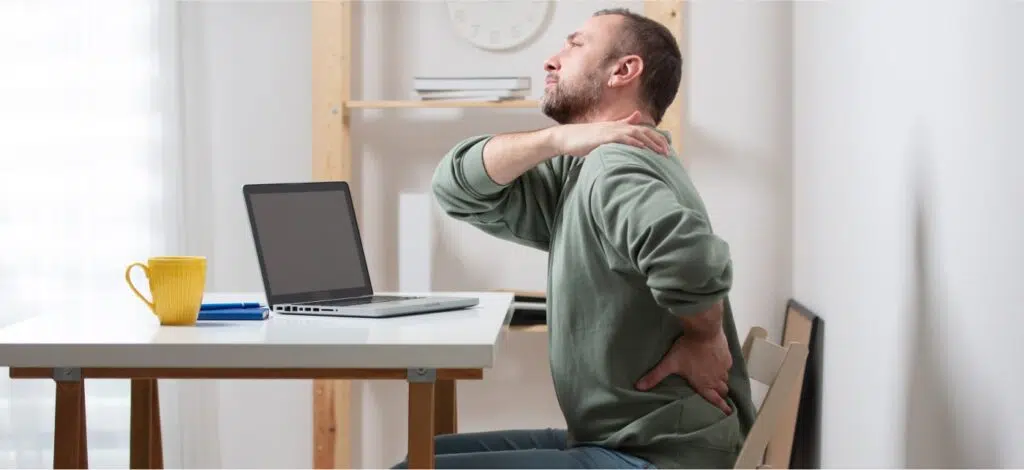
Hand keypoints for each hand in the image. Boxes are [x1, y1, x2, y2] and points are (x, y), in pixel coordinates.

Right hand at [550, 111, 669, 156]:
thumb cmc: (584, 139)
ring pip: (636, 134)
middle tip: (668, 152)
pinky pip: (622, 139)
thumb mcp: (604, 134)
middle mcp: (616, 126)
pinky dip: (633, 143)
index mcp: (618, 126)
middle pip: (643, 131)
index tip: (666, 148)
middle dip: (657, 141)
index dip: (655, 138)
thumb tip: (635, 119)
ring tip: (660, 152)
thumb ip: (619, 127)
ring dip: (650, 143)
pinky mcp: (603, 137)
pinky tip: (642, 149)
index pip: (642, 130)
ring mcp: (610, 131)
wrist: (566, 138)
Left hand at [635, 323, 733, 414]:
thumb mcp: (669, 363)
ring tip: (717, 378)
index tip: (728, 412)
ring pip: (725, 378)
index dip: (721, 407)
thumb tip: (638, 387)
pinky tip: (719, 362)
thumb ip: (655, 376)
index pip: (715, 399)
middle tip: (719, 394)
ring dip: (722, 380)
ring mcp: (723, 367)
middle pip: (722, 390)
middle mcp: (716, 378)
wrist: (704, 330)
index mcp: (704, 383)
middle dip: (720, 393)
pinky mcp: (727, 356)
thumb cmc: (687, 348)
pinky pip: (728, 366)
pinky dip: (724, 367)